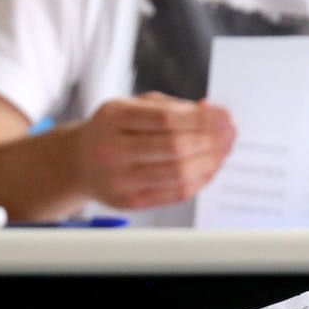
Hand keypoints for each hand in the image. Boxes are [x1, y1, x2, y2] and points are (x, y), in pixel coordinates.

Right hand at [74, 93, 234, 209]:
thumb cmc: (113, 130)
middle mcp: (112, 149)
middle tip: (231, 134)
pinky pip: (175, 193)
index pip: (165, 119)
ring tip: (225, 150)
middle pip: (175, 148)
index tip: (225, 116)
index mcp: (113, 117)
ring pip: (178, 174)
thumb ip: (170, 107)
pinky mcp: (129, 202)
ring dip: (210, 162)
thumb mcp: (133, 106)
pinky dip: (200, 180)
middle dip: (211, 141)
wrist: (78, 162)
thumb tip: (210, 111)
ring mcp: (119, 179)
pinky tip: (211, 168)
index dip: (201, 119)